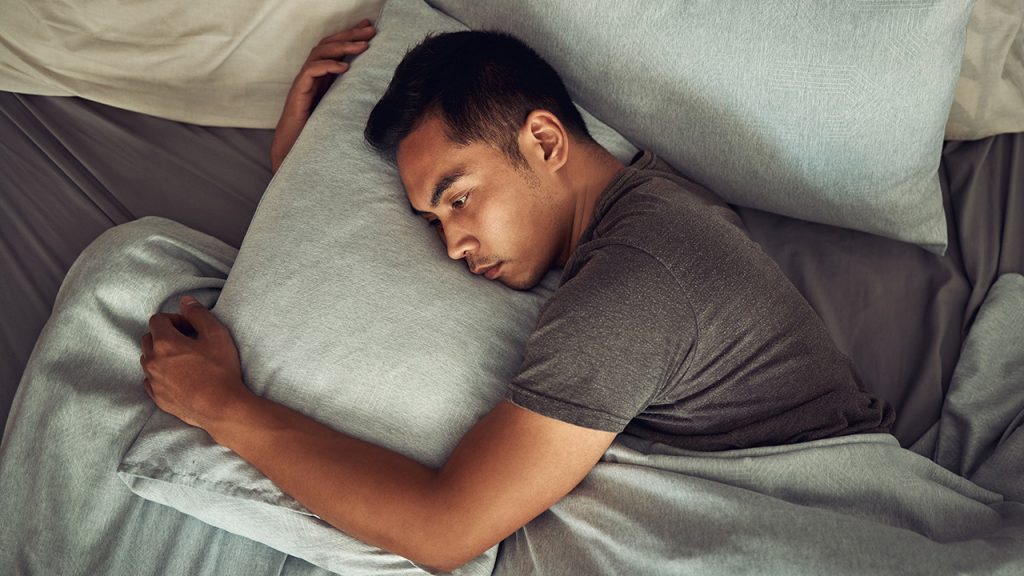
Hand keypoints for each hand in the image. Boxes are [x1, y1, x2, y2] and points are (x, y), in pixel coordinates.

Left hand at [140, 296, 251, 429]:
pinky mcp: (158, 397)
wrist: (222, 407)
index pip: (158, 320)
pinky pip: (150, 380)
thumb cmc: (221, 370)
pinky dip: (160, 375)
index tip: (190, 328)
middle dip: (164, 336)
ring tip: (184, 360)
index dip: (174, 319)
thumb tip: (185, 301)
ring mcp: (153, 381)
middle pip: (148, 339)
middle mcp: (152, 361)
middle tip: (187, 342)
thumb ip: (198, 314)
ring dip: (161, 355)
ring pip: (148, 360)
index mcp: (164, 342)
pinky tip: (179, 377)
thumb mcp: (216, 334)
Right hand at [270, 19, 376, 172]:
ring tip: (363, 46)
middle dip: (350, 35)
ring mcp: (304, 81)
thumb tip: (378, 89)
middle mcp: (312, 74)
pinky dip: (327, 66)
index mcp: (322, 75)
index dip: (351, 35)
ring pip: (320, 53)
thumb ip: (352, 95)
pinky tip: (344, 67)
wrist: (295, 147)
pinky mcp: (299, 91)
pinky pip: (311, 71)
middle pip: (328, 44)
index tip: (370, 28)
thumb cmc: (318, 130)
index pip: (335, 47)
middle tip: (370, 30)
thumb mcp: (341, 108)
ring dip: (343, 47)